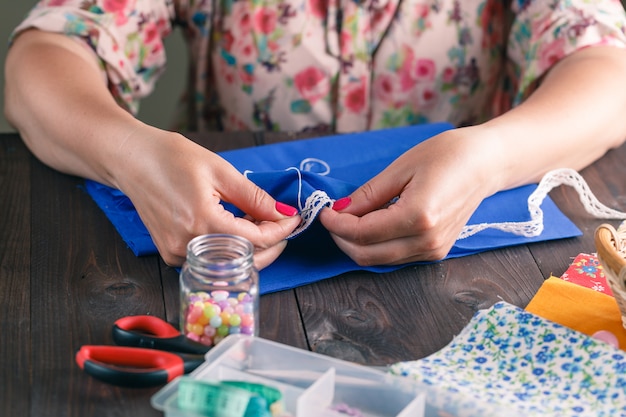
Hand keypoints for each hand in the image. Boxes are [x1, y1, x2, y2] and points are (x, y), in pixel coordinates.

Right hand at [113, 126, 300, 267]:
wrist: (131, 159)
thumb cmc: (171, 158)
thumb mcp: (220, 171)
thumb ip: (254, 197)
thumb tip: (283, 213)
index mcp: (202, 222)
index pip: (256, 240)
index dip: (280, 230)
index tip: (294, 218)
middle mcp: (187, 245)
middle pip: (245, 260)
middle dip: (271, 243)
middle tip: (282, 223)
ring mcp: (176, 254)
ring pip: (228, 263)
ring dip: (250, 246)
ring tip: (257, 220)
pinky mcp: (170, 254)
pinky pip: (210, 259)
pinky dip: (229, 248)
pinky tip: (235, 226)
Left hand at [318, 126, 501, 265]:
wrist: (486, 164)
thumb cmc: (448, 155)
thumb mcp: (401, 168)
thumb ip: (369, 194)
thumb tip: (339, 210)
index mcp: (419, 217)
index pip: (362, 234)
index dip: (336, 225)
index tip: (324, 210)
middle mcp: (427, 241)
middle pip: (366, 255)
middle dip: (342, 238)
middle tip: (333, 214)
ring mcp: (433, 250)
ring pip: (378, 260)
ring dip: (357, 243)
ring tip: (350, 217)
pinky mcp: (435, 252)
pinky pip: (394, 257)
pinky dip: (375, 245)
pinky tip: (372, 223)